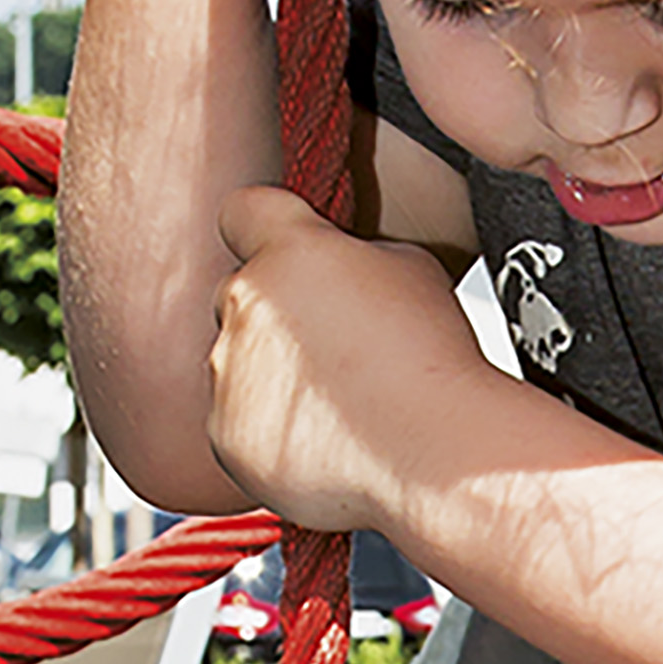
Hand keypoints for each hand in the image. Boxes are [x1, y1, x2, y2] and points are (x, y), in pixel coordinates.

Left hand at [207, 185, 477, 531]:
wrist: (435, 453)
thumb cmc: (433, 362)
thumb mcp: (412, 268)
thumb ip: (355, 255)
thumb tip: (341, 269)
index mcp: (289, 251)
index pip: (243, 210)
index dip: (262, 227)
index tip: (281, 250)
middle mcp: (246, 303)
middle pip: (239, 293)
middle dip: (275, 312)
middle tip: (332, 344)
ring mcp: (229, 372)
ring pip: (237, 361)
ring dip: (273, 374)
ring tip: (337, 400)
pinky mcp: (227, 434)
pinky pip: (237, 420)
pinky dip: (270, 429)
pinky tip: (324, 436)